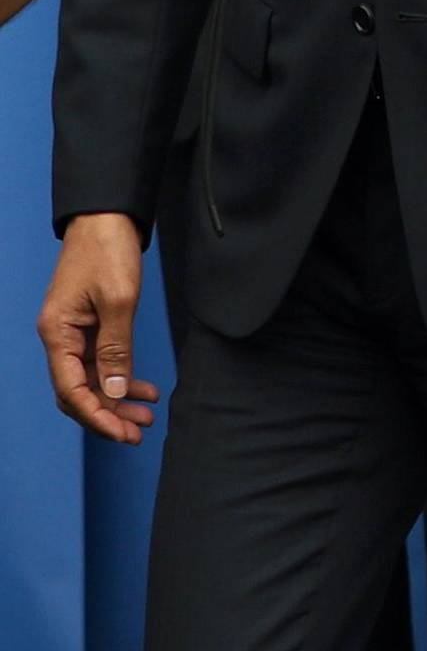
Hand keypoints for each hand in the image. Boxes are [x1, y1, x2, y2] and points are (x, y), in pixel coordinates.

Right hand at [37, 212, 154, 442]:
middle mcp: (60, 337)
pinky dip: (121, 376)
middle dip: (108, 413)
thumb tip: (113, 391)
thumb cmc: (108, 251)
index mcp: (57, 334)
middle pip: (79, 390)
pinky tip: (143, 388)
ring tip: (146, 415)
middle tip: (138, 432)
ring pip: (93, 379)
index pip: (71, 390)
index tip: (122, 432)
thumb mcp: (118, 300)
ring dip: (117, 398)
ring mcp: (74, 332)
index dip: (96, 415)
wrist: (108, 217)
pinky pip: (101, 361)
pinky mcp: (90, 324)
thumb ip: (115, 347)